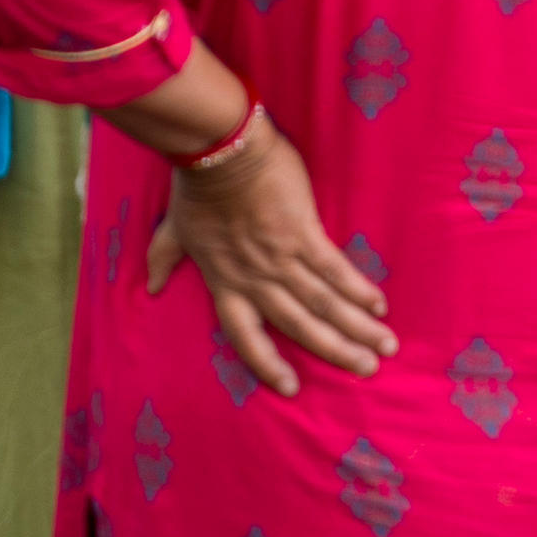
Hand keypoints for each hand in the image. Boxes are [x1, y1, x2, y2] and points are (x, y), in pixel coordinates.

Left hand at [164, 116, 391, 395]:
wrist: (217, 149)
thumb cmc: (195, 187)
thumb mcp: (174, 228)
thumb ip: (164, 258)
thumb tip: (151, 287)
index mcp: (225, 282)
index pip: (245, 335)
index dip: (266, 363)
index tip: (290, 388)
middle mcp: (255, 279)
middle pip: (299, 326)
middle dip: (336, 351)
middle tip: (366, 370)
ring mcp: (280, 258)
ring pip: (323, 303)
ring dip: (357, 327)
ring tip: (384, 347)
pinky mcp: (303, 233)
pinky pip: (334, 269)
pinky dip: (357, 289)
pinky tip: (378, 305)